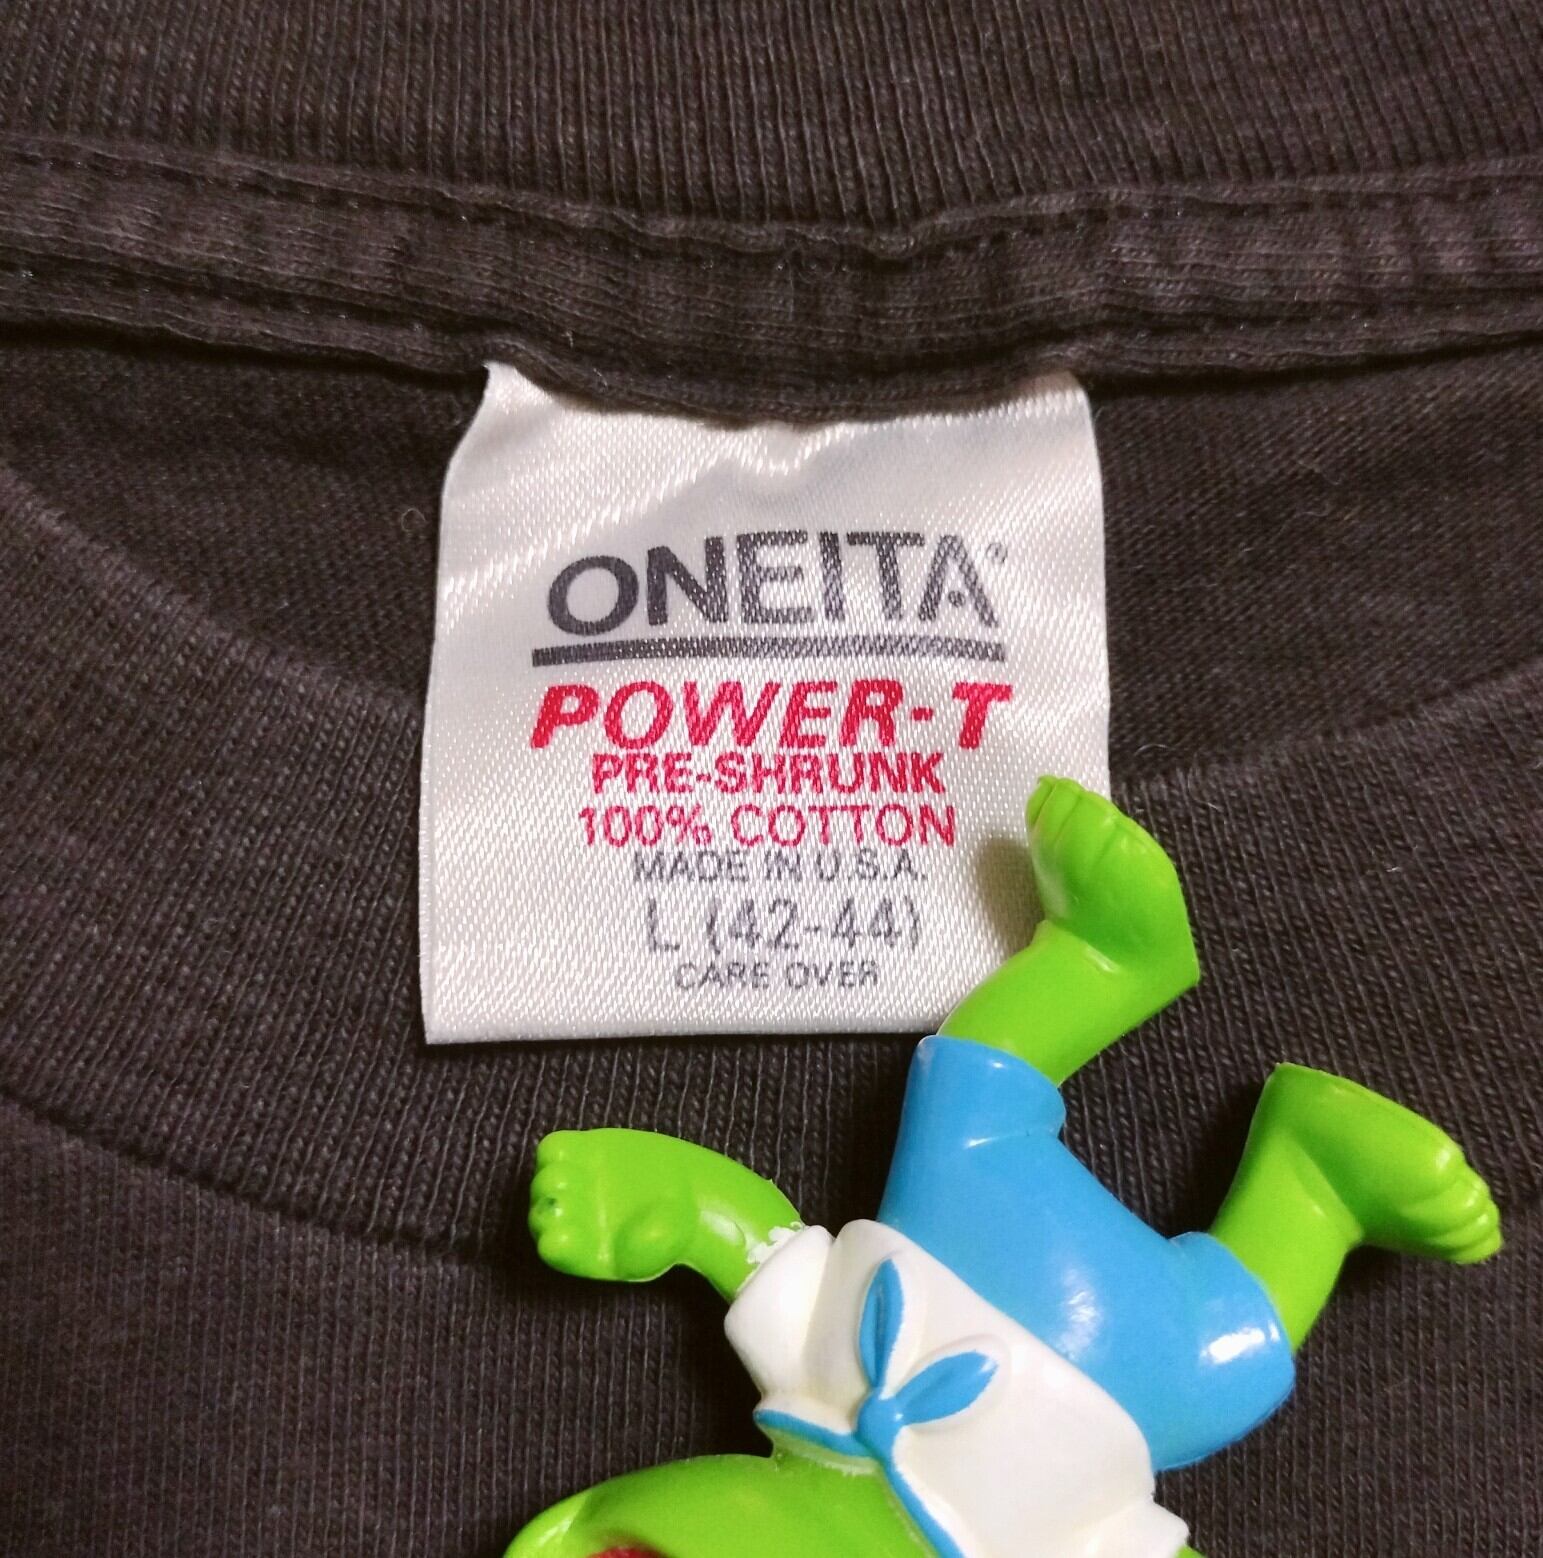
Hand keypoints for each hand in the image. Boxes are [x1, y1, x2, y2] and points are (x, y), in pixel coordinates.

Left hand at [529, 1129, 700, 1282]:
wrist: (683, 1192)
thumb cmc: (672, 1228)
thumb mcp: (667, 1244)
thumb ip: (647, 1249)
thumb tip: (628, 1247)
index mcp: (584, 1250)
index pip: (555, 1250)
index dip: (554, 1244)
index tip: (562, 1236)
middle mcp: (570, 1219)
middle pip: (541, 1215)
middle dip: (547, 1207)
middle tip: (562, 1201)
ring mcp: (572, 1186)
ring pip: (544, 1181)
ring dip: (550, 1178)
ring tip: (573, 1175)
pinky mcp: (581, 1154)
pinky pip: (556, 1148)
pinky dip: (558, 1148)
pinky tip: (576, 1148)